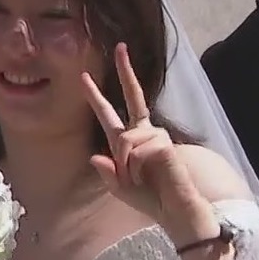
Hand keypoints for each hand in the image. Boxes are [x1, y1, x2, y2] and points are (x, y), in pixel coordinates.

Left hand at [84, 43, 205, 222]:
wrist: (175, 212)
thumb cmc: (151, 200)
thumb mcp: (120, 188)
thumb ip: (107, 173)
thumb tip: (95, 156)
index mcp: (128, 142)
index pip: (110, 114)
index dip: (96, 96)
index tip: (83, 77)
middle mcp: (143, 133)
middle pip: (133, 96)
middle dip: (126, 71)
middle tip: (120, 47)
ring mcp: (156, 136)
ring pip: (126, 138)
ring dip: (125, 164)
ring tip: (137, 179)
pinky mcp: (165, 144)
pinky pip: (137, 150)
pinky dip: (135, 168)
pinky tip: (147, 177)